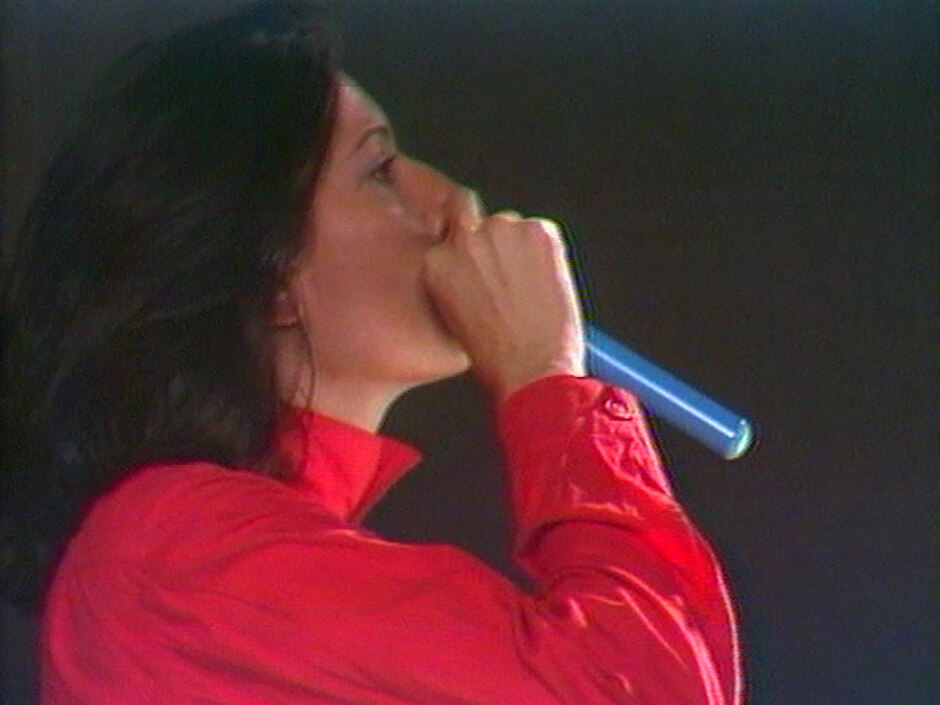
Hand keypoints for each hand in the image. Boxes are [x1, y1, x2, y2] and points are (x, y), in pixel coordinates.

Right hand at [422, 189, 585, 401]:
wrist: (533, 369)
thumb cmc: (496, 358)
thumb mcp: (455, 317)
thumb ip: (459, 279)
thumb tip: (478, 266)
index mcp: (437, 264)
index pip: (451, 235)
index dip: (472, 251)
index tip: (483, 264)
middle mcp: (464, 240)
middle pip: (482, 225)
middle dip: (496, 245)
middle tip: (511, 276)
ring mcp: (502, 232)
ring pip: (513, 227)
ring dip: (522, 248)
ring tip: (531, 289)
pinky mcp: (537, 231)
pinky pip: (543, 231)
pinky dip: (549, 251)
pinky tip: (547, 284)